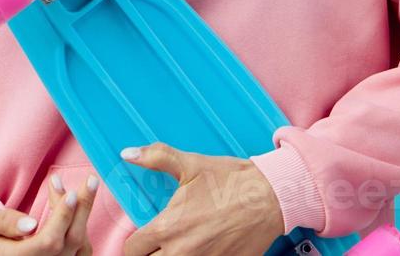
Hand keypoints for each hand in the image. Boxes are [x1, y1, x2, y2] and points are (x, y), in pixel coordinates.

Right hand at [0, 172, 98, 255]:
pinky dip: (80, 224)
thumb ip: (4, 222)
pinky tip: (72, 205)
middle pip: (71, 240)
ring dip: (80, 212)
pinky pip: (81, 247)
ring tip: (72, 187)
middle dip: (82, 208)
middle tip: (91, 180)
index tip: (70, 193)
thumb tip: (31, 224)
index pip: (49, 241)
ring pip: (79, 242)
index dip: (62, 218)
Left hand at [120, 144, 283, 255]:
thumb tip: (128, 153)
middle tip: (156, 246)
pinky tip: (200, 251)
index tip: (140, 239)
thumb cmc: (231, 181)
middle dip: (149, 255)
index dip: (133, 243)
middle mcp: (182, 252)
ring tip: (177, 248)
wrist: (271, 196)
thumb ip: (155, 158)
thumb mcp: (190, 165)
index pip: (132, 249)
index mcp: (168, 228)